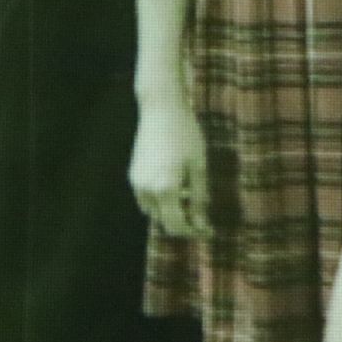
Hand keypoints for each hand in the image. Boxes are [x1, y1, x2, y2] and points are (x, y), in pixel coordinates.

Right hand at [130, 94, 210, 238]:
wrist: (161, 109)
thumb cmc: (186, 134)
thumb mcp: (199, 166)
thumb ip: (199, 197)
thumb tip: (202, 223)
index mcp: (165, 189)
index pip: (177, 225)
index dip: (193, 232)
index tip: (208, 231)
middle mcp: (146, 191)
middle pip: (164, 221)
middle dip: (183, 223)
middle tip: (202, 217)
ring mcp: (136, 183)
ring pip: (154, 211)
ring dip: (170, 211)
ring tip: (189, 197)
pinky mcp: (133, 175)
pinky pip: (146, 198)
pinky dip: (160, 200)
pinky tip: (175, 185)